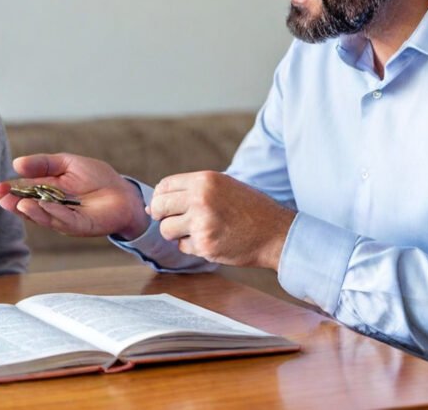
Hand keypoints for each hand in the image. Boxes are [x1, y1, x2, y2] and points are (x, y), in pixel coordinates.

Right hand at [0, 153, 148, 239]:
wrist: (124, 192)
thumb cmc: (97, 177)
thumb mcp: (67, 163)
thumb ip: (43, 164)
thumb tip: (17, 163)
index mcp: (47, 192)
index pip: (24, 192)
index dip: (10, 191)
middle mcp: (52, 208)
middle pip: (29, 208)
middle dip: (15, 204)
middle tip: (2, 198)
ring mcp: (65, 219)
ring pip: (44, 217)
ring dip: (31, 211)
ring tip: (20, 203)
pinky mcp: (81, 226)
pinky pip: (65, 221)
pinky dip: (53, 214)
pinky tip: (44, 206)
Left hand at [149, 171, 294, 269]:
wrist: (275, 233)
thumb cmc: (249, 209)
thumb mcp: (223, 186)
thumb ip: (191, 191)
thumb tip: (151, 206)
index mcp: (205, 180)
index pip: (164, 186)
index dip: (161, 197)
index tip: (166, 207)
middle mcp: (200, 199)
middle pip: (159, 207)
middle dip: (162, 216)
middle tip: (176, 221)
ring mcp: (202, 223)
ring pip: (166, 230)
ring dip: (176, 233)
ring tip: (196, 230)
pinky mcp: (205, 245)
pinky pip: (183, 246)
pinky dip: (192, 246)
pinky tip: (211, 240)